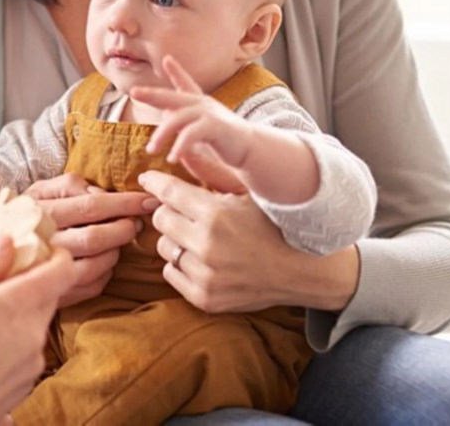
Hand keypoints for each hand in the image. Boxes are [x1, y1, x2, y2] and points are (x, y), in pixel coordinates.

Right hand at [0, 235, 74, 425]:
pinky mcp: (28, 381)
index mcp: (17, 304)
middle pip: (49, 295)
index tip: (37, 252)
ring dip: (18, 315)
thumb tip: (7, 241)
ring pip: (36, 323)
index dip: (55, 256)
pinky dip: (13, 341)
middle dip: (28, 285)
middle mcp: (34, 332)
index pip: (63, 270)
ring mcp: (34, 359)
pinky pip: (28, 349)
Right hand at [22, 173, 157, 306]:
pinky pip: (91, 287)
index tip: (147, 200)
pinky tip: (104, 260)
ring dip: (116, 252)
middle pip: (94, 239)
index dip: (123, 203)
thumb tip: (100, 194)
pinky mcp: (54, 295)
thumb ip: (70, 185)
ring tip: (119, 241)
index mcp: (41, 212)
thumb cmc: (25, 214)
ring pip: (95, 266)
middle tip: (135, 223)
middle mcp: (44, 243)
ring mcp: (48, 273)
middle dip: (123, 229)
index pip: (90, 206)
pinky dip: (106, 273)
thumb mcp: (40, 189)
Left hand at [130, 55, 253, 188]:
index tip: (166, 59)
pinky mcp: (215, 127)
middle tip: (134, 92)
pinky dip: (180, 146)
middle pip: (172, 97)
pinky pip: (191, 135)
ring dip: (162, 134)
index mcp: (199, 102)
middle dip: (152, 94)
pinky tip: (171, 158)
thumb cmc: (224, 137)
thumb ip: (184, 117)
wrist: (250, 148)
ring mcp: (209, 113)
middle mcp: (202, 103)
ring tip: (151, 150)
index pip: (185, 83)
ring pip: (178, 119)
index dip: (176, 70)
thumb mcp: (202, 123)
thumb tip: (165, 114)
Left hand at [138, 160, 359, 313]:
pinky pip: (171, 273)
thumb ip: (212, 173)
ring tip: (198, 236)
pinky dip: (181, 264)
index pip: (168, 193)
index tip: (148, 179)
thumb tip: (183, 151)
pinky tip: (202, 258)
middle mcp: (207, 246)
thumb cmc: (272, 225)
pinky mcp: (204, 298)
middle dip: (169, 210)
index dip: (155, 182)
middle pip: (160, 219)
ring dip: (176, 238)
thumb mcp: (246, 193)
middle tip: (183, 210)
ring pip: (164, 247)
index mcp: (216, 215)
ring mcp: (205, 275)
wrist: (301, 271)